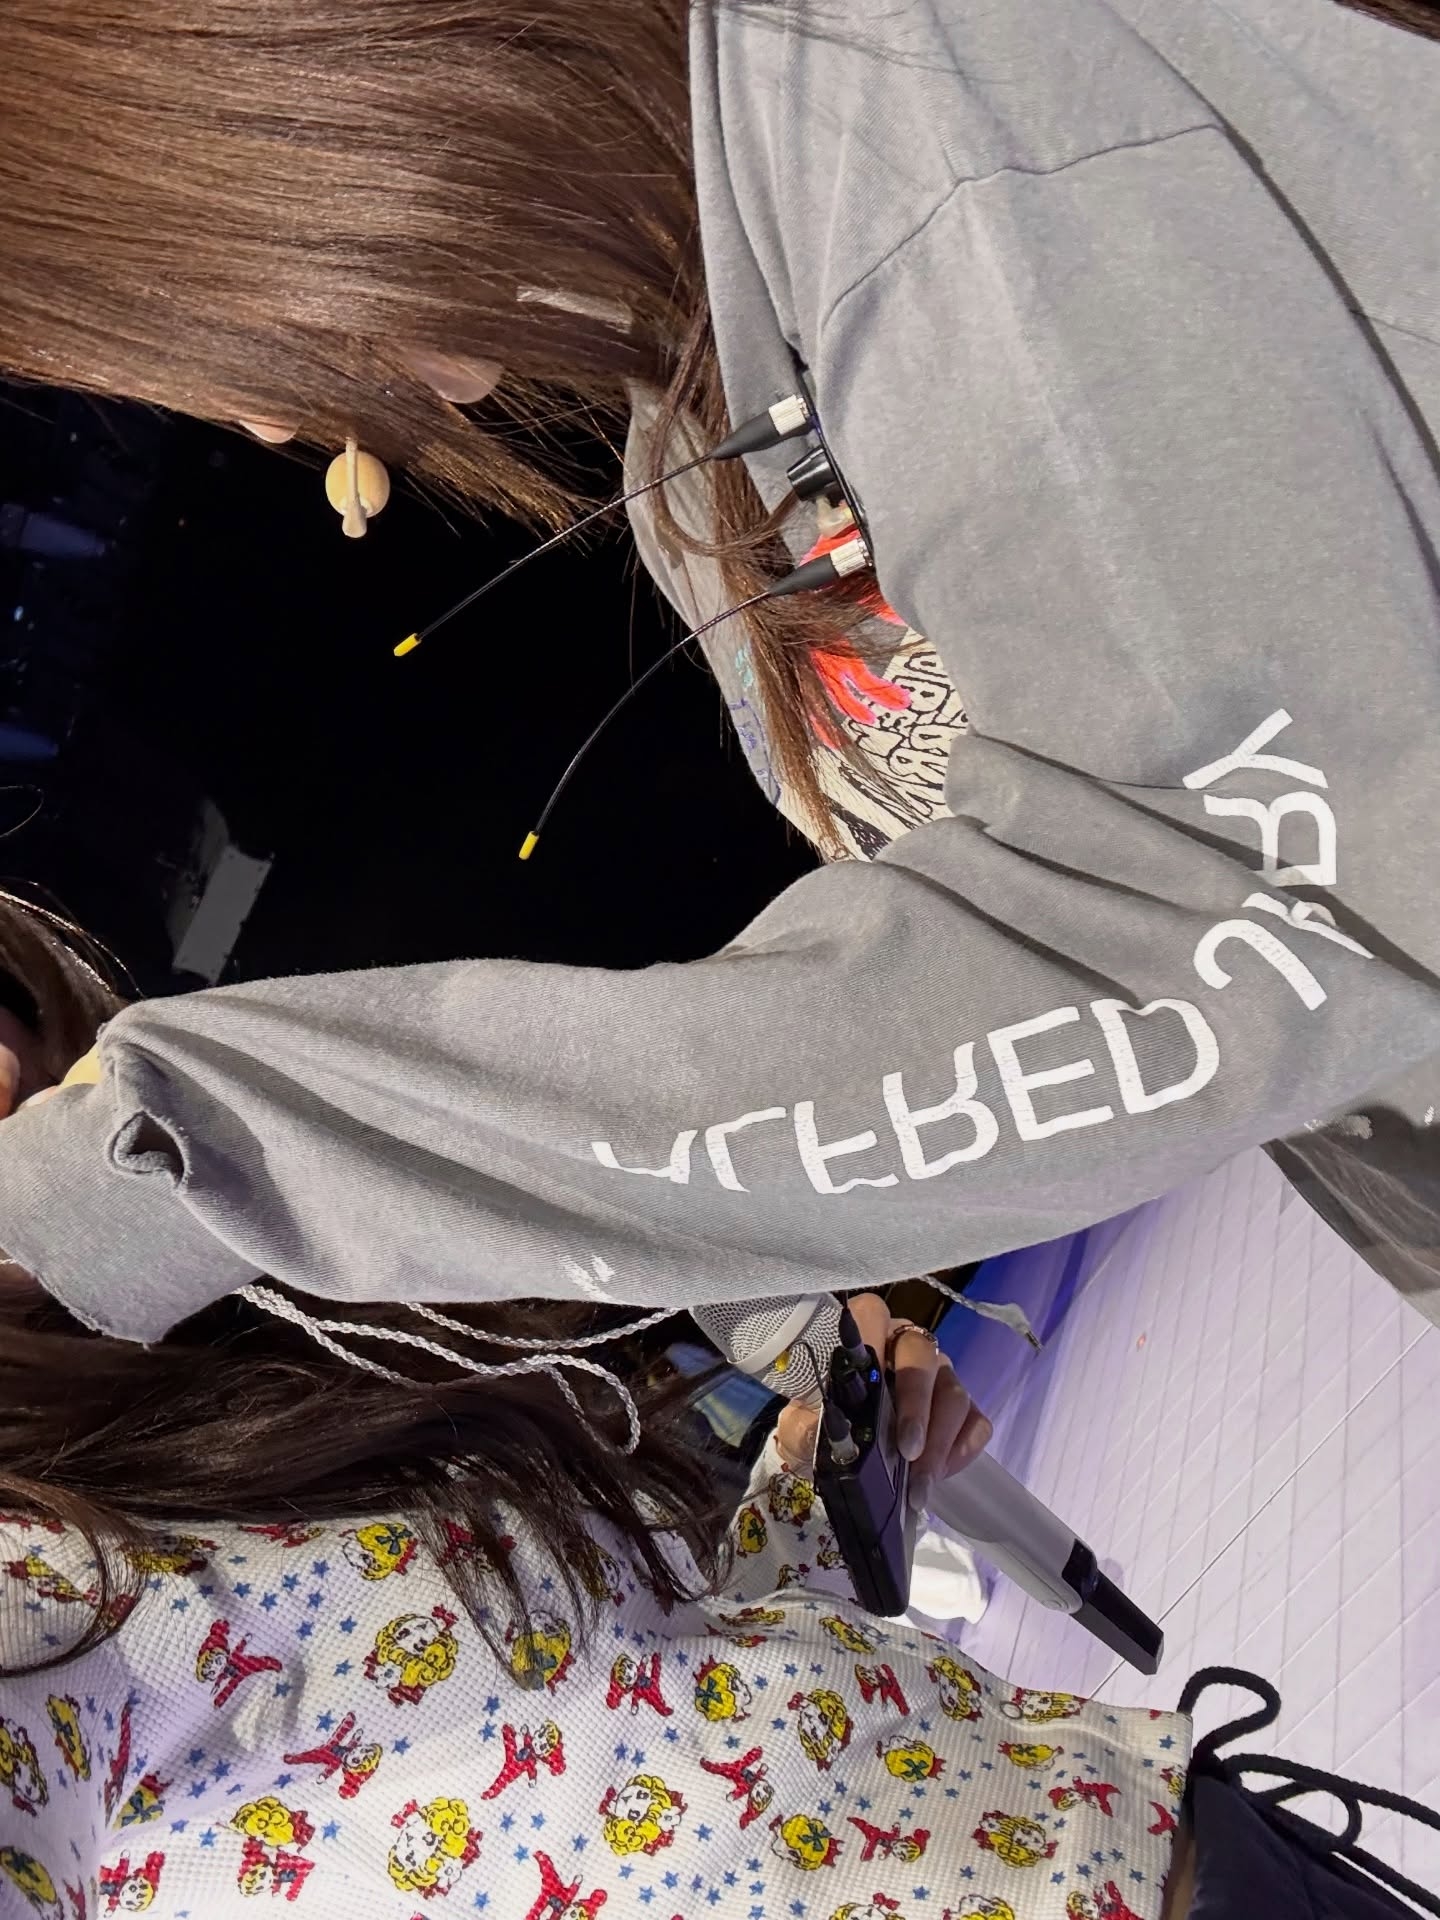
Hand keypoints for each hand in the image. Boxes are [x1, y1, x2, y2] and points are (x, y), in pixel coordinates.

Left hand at [775, 1292, 991, 1509]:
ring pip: (953, 1393)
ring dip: (938, 1443)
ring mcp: (940, 1377)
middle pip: (923, 1355)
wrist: (845, 1460)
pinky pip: (976, 1422)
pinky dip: (960, 1452)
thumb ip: (808, 1422)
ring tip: (918, 1486)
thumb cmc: (823, 1433)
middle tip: (907, 1452)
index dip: (870, 1335)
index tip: (866, 1382)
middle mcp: (906, 1349)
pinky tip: (938, 1475)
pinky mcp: (964, 1410)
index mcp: (864, 1341)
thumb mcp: (803, 1429)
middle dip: (917, 1407)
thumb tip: (826, 1425)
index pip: (870, 1314)